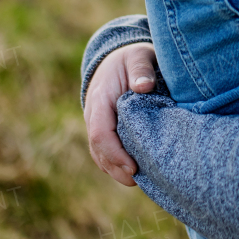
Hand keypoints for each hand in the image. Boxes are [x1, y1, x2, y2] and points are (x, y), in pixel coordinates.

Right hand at [84, 42, 157, 185]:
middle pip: (99, 149)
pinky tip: (135, 174)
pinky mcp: (104, 130)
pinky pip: (105, 152)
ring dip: (115, 170)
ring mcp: (96, 124)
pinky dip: (116, 165)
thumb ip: (140, 69)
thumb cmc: (131, 58)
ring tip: (139, 182)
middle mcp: (94, 115)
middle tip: (138, 181)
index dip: (115, 152)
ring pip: (100, 154)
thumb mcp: (138, 56)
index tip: (133, 166)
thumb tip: (144, 86)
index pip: (100, 132)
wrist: (117, 58)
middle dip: (116, 168)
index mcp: (100, 99)